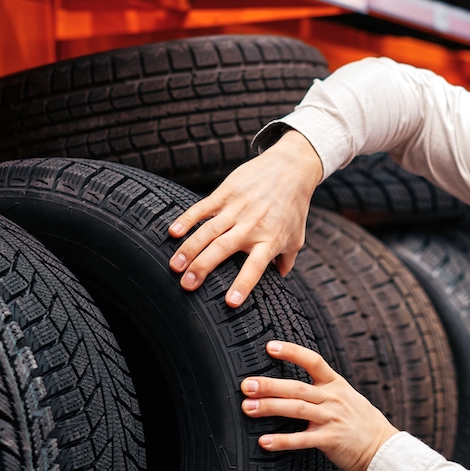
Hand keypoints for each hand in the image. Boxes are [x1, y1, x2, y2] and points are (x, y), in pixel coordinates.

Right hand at [168, 129, 322, 306]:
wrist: (291, 167)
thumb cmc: (294, 206)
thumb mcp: (297, 237)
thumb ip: (287, 261)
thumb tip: (279, 280)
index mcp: (269, 241)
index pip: (255, 268)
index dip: (242, 284)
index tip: (230, 302)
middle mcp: (251, 226)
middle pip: (223, 249)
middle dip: (202, 268)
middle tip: (186, 285)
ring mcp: (237, 208)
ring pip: (208, 231)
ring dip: (189, 249)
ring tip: (174, 266)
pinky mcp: (226, 193)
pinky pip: (203, 208)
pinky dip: (187, 219)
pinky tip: (172, 232)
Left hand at [241, 341, 398, 470]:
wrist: (383, 448)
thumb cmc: (360, 422)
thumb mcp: (345, 396)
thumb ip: (321, 388)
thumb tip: (290, 384)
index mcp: (335, 384)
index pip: (314, 361)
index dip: (292, 352)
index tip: (270, 347)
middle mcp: (333, 398)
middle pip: (297, 388)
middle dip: (270, 385)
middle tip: (247, 385)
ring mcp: (332, 419)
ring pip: (297, 410)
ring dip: (270, 408)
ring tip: (248, 408)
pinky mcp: (331, 440)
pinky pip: (303, 440)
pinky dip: (282, 441)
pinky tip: (264, 441)